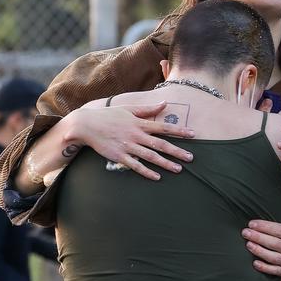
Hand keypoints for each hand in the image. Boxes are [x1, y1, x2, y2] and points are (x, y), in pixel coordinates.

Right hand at [66, 102, 195, 180]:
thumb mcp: (129, 109)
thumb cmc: (109, 116)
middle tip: (191, 158)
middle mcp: (136, 135)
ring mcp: (128, 146)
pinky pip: (135, 166)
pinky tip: (157, 177)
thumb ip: (148, 109)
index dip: (179, 131)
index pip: (164, 127)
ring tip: (179, 170)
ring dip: (165, 163)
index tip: (193, 134)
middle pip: (160, 144)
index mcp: (140, 123)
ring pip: (150, 156)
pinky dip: (146, 172)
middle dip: (177, 151)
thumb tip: (165, 103)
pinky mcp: (119, 156)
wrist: (87, 125)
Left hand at [242, 185, 280, 278]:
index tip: (251, 223)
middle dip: (257, 238)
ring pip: (272, 257)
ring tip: (247, 244)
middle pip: (273, 243)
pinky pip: (275, 271)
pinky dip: (265, 267)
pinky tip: (255, 262)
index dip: (264, 227)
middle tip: (244, 232)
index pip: (278, 230)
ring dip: (258, 251)